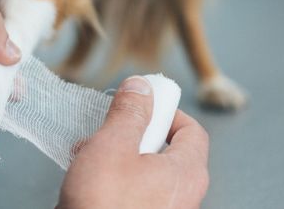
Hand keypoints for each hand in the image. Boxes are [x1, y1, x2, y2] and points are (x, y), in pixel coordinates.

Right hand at [58, 77, 209, 208]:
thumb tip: (142, 87)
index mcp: (187, 172)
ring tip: (92, 158)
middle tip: (111, 131)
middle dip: (134, 134)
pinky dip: (115, 181)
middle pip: (168, 150)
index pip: (192, 130)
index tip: (143, 103)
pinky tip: (90, 181)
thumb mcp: (112, 145)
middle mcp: (184, 197)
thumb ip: (129, 112)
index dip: (167, 111)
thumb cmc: (104, 206)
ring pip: (147, 173)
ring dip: (119, 158)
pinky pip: (135, 193)